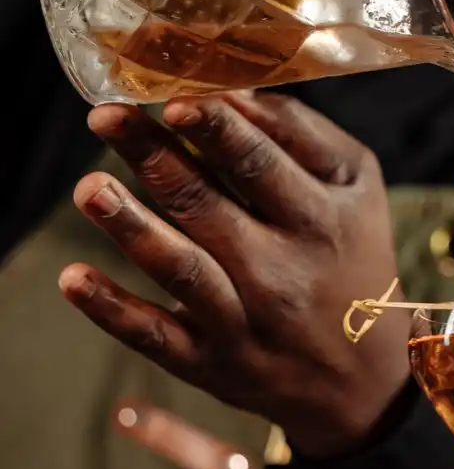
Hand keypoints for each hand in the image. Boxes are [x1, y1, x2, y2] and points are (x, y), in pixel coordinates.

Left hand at [57, 93, 411, 459]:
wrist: (364, 378)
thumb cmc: (351, 256)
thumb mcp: (355, 188)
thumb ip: (301, 134)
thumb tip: (231, 89)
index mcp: (319, 219)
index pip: (261, 165)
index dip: (216, 130)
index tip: (175, 97)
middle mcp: (281, 272)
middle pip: (208, 206)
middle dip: (155, 157)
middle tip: (107, 116)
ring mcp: (242, 321)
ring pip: (181, 270)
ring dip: (131, 227)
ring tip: (89, 187)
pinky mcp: (208, 363)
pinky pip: (155, 337)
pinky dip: (113, 311)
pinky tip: (74, 278)